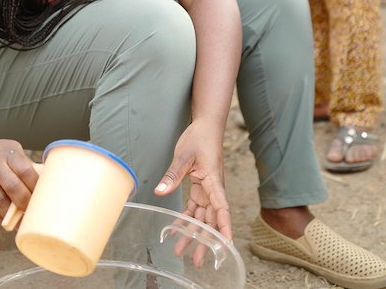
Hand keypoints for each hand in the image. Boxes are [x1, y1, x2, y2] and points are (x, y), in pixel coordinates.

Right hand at [0, 135, 40, 222]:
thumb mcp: (14, 151)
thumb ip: (26, 167)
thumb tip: (44, 185)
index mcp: (9, 154)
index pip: (25, 171)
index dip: (35, 187)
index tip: (41, 197)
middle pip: (13, 187)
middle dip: (25, 203)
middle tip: (33, 211)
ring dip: (12, 214)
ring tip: (21, 220)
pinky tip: (5, 218)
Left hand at [156, 120, 232, 240]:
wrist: (205, 126)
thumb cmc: (199, 138)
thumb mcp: (183, 156)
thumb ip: (173, 176)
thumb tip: (160, 192)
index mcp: (214, 182)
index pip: (222, 209)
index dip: (224, 228)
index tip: (225, 245)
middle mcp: (213, 189)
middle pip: (211, 219)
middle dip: (205, 240)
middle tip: (197, 259)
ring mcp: (207, 189)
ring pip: (202, 217)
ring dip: (193, 232)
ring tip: (182, 250)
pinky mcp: (200, 187)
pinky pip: (194, 208)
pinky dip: (186, 219)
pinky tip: (176, 229)